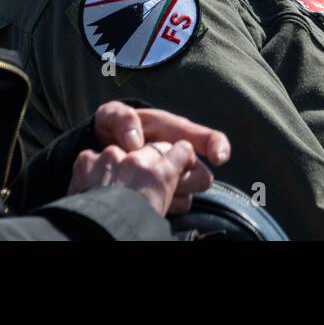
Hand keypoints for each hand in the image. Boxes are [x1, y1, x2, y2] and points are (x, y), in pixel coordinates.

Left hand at [89, 102, 232, 215]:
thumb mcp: (112, 115)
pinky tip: (134, 197)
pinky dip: (156, 205)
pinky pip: (171, 208)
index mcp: (175, 132)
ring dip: (167, 194)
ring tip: (137, 185)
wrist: (104, 151)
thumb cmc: (114, 130)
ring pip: (187, 196)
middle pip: (201, 177)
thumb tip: (134, 141)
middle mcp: (181, 157)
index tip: (217, 158)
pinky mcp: (165, 196)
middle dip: (181, 179)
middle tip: (151, 175)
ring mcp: (175, 179)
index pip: (209, 139)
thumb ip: (121, 119)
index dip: (219, 148)